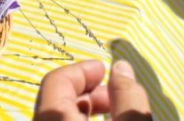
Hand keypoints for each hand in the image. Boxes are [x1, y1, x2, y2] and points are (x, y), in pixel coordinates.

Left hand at [33, 60, 151, 119]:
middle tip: (114, 95)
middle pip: (55, 101)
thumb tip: (121, 68)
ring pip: (58, 118)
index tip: (105, 71)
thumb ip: (128, 98)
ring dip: (84, 110)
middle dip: (86, 91)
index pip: (55, 82)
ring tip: (114, 112)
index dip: (82, 71)